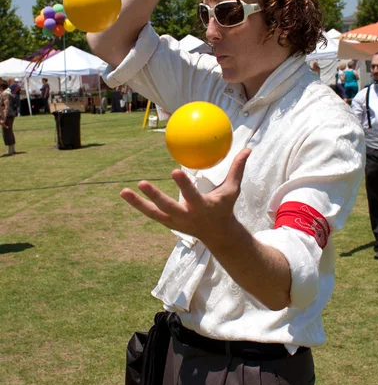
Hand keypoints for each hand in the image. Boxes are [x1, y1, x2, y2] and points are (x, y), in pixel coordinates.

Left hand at [120, 148, 250, 243]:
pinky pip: (151, 214)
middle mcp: (186, 216)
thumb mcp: (232, 190)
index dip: (183, 185)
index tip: (175, 170)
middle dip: (155, 197)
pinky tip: (125, 195)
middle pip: (168, 207)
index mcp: (202, 208)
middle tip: (141, 183)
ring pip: (154, 213)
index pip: (192, 195)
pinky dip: (139, 205)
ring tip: (124, 192)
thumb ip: (237, 170)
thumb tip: (248, 149)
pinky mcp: (168, 223)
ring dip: (138, 203)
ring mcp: (175, 221)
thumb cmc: (224, 207)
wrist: (218, 235)